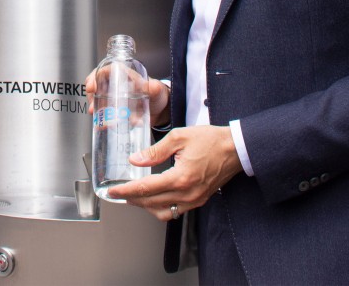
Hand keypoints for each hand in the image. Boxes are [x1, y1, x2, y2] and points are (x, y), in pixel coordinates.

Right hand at [85, 70, 169, 128]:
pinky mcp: (116, 110)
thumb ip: (154, 88)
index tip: (92, 87)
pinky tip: (102, 125)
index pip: (106, 70)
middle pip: (97, 84)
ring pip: (98, 99)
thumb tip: (151, 86)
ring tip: (98, 119)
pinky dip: (101, 119)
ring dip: (95, 108)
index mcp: (125, 75)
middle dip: (91, 96)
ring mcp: (115, 98)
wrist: (162, 112)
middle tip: (92, 108)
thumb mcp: (157, 90)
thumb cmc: (159, 95)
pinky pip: (104, 112)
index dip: (95, 76)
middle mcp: (117, 85)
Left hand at [104, 125, 241, 219]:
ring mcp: (194, 199)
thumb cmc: (211, 140)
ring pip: (163, 211)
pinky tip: (154, 198)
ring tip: (134, 197)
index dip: (126, 190)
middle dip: (132, 199)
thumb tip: (135, 160)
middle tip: (119, 193)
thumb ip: (155, 151)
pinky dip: (161, 207)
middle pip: (152, 203)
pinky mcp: (199, 199)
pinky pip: (176, 210)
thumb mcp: (179, 137)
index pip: (146, 188)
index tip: (113, 191)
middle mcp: (187, 193)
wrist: (235, 148)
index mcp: (181, 177)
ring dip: (146, 206)